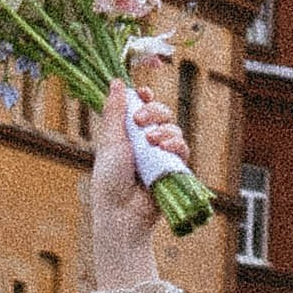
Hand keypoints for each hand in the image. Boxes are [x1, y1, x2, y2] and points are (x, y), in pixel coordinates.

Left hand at [88, 78, 185, 292]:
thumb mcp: (111, 140)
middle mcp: (144, 141)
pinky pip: (183, 147)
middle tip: (140, 122)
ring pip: (173, 128)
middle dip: (153, 111)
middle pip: (160, 112)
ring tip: (151, 142)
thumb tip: (116, 81)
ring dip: (164, 130)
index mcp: (127, 133)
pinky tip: (164, 149)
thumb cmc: (110, 179)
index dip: (145, 97)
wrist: (122, 211)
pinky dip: (175, 144)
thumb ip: (115, 111)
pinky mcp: (174, 167)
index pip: (141, 106)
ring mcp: (160, 154)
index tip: (142, 93)